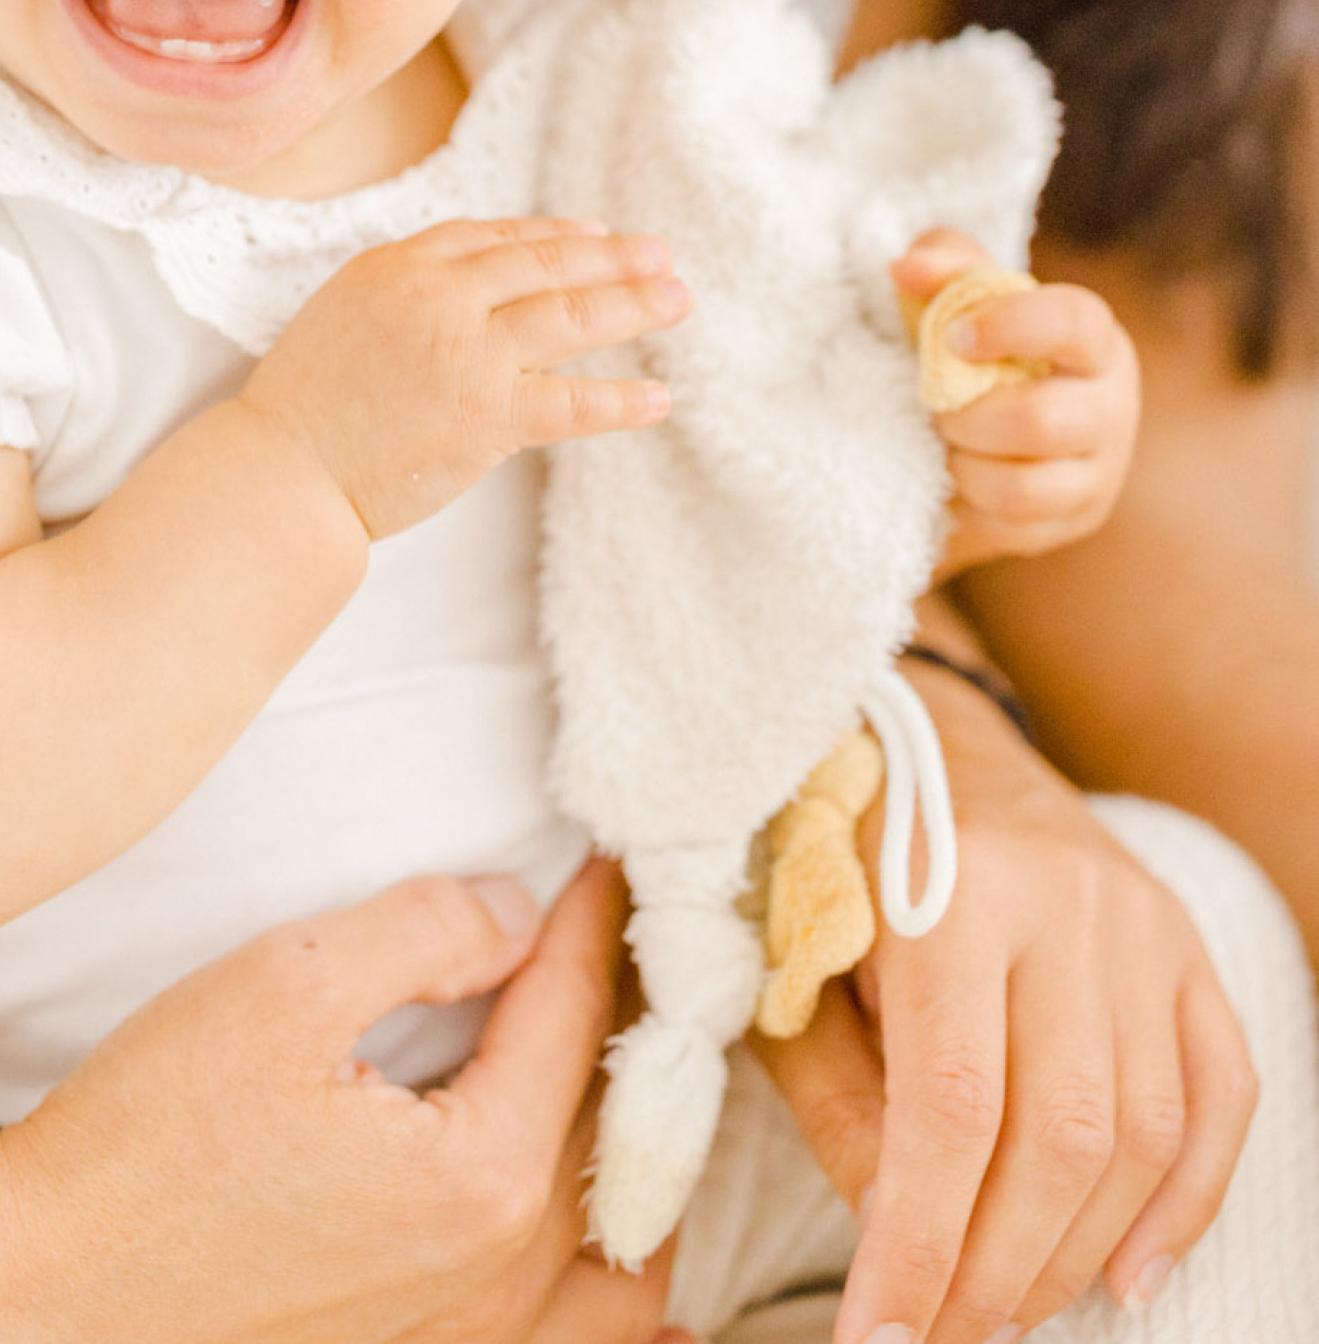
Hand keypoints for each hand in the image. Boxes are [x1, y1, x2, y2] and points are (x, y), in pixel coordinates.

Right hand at [0, 859, 686, 1343]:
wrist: (44, 1284)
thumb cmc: (150, 1130)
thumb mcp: (286, 982)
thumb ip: (427, 929)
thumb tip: (520, 915)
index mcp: (479, 1177)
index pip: (572, 1020)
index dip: (591, 924)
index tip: (608, 860)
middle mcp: (495, 1278)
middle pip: (611, 1131)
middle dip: (627, 1027)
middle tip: (625, 943)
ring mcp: (466, 1342)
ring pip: (613, 1250)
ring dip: (636, 1156)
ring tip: (629, 1077)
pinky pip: (567, 1330)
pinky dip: (610, 1283)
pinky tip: (610, 1248)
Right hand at [241, 217, 686, 539]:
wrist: (283, 469)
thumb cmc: (306, 403)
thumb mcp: (346, 312)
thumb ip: (408, 290)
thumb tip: (471, 288)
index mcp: (399, 264)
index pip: (494, 236)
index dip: (552, 234)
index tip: (594, 234)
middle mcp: (439, 295)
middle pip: (544, 261)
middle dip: (611, 256)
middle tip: (661, 253)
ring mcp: (467, 353)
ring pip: (569, 314)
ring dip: (632, 305)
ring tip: (677, 299)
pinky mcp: (486, 415)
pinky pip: (571, 403)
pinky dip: (621, 401)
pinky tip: (660, 398)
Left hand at [756, 668, 1255, 1343]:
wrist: (920, 729)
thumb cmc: (831, 854)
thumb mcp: (791, 959)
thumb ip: (837, 1095)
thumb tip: (896, 1232)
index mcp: (948, 889)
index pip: (951, 1107)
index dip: (920, 1242)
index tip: (880, 1339)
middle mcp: (1064, 899)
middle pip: (1059, 1134)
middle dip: (997, 1268)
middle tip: (943, 1336)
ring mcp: (1141, 920)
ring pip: (1141, 1131)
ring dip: (1077, 1250)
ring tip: (1008, 1311)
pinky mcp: (1187, 941)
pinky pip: (1220, 1095)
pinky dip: (1186, 1201)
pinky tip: (1128, 1274)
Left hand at [894, 230, 1139, 579]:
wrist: (979, 429)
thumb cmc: (975, 348)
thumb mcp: (956, 297)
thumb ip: (940, 267)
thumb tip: (907, 269)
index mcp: (1095, 341)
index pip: (1075, 322)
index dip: (1010, 325)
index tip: (953, 338)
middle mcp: (1113, 407)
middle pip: (1039, 421)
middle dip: (966, 416)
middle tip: (938, 405)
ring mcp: (1099, 473)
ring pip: (1021, 487)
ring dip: (963, 464)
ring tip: (947, 441)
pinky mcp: (1073, 521)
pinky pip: (1007, 527)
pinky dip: (967, 503)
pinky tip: (957, 479)